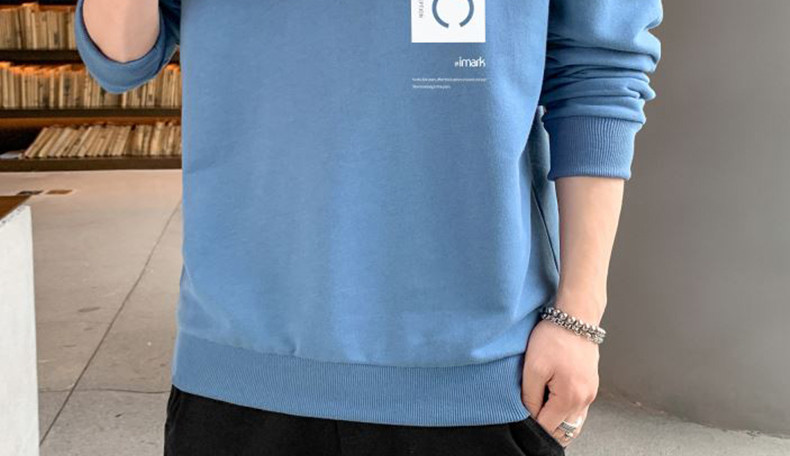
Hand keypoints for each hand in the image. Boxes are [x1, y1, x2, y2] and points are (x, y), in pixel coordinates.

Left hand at [521, 314, 599, 446]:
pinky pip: (578, 410)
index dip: (532, 422)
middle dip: (545, 424)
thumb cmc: (554, 338)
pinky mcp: (590, 386)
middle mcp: (584, 400)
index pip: (548, 428)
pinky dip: (565, 411)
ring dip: (556, 420)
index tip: (523, 408)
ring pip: (572, 422)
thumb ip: (530, 397)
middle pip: (563, 430)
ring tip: (541, 404)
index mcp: (570, 397)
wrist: (575, 317)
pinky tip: (552, 398)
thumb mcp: (533, 367)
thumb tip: (530, 415)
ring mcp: (590, 394)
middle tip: (531, 407)